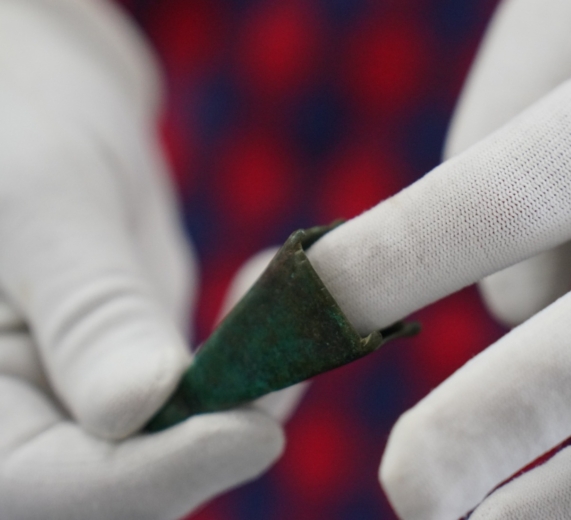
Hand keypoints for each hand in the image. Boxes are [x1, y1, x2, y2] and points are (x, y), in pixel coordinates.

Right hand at [0, 2, 288, 517]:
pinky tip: (262, 296)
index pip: (44, 484)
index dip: (154, 474)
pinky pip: (200, 408)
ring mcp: (77, 407)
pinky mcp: (133, 383)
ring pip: (173, 455)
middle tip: (287, 362)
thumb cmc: (19, 128)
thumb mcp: (44, 203)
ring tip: (289, 312)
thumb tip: (143, 409)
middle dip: (213, 444)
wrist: (40, 108)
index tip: (255, 433)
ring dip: (245, 403)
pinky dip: (250, 371)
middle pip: (118, 489)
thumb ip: (90, 309)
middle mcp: (16, 423)